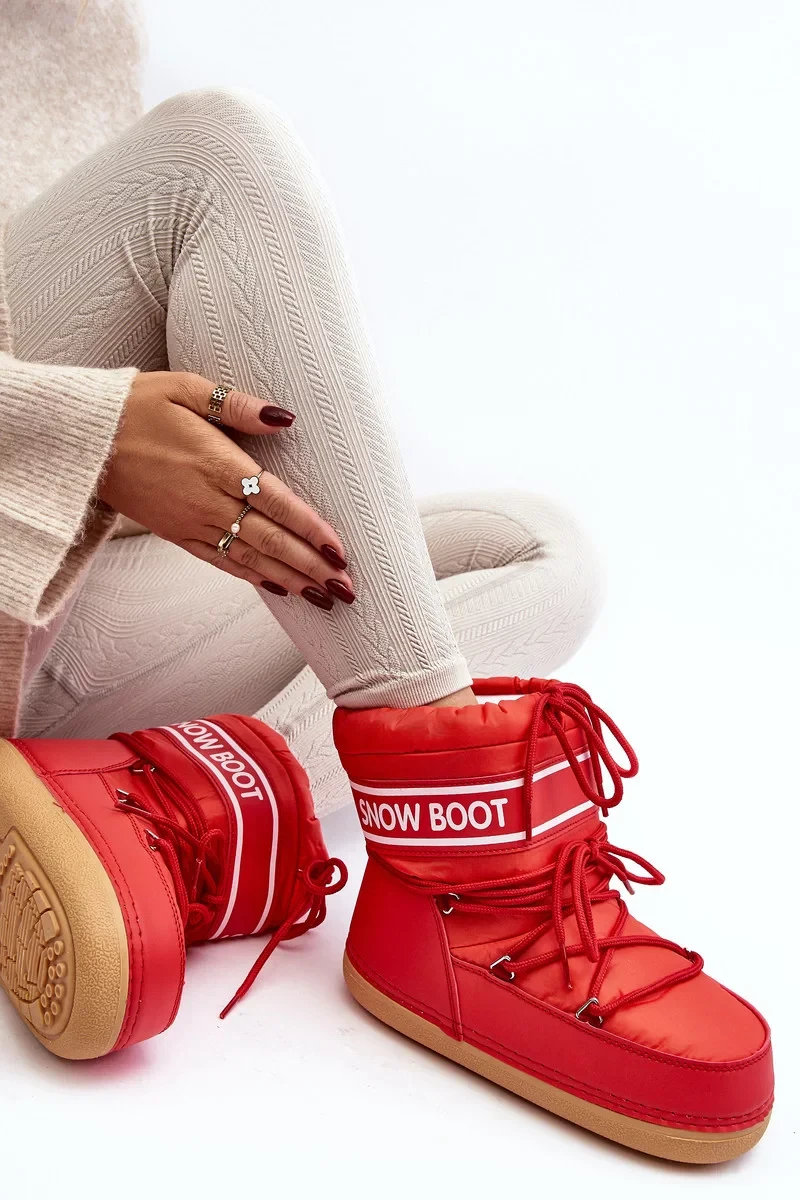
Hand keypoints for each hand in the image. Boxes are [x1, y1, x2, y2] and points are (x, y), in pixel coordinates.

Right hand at [98, 372, 353, 607]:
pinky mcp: (176, 534)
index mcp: (216, 463)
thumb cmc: (137, 405)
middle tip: (346, 589)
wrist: (81, 440)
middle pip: (270, 540)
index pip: (276, 502)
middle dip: (311, 567)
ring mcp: (191, 522)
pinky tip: (281, 588)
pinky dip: (253, 577)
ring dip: (291, 579)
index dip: (310, 529)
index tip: (339, 552)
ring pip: (250, 558)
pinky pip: (221, 561)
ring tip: (324, 598)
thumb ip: (238, 405)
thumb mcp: (186, 388)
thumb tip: (284, 418)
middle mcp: (207, 500)